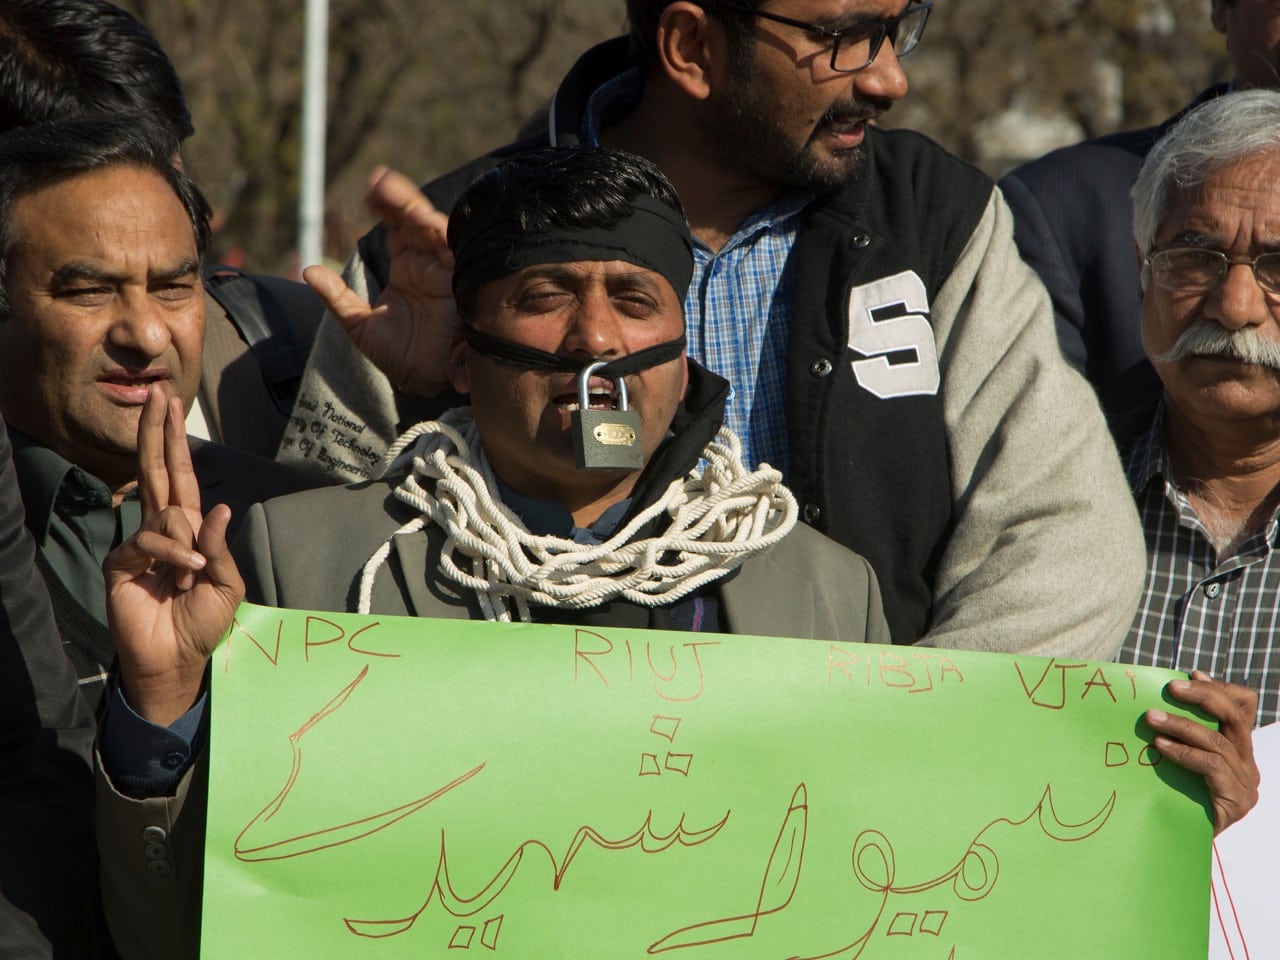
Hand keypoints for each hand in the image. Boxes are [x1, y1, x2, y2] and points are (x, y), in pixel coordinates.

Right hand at [104, 389, 243, 726]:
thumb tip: (217, 506)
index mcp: (188, 528)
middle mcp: (162, 528)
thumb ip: (219, 546)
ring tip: (193, 579)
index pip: (179, 475)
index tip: (167, 405)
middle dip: (157, 433)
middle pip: (157, 470)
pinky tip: (184, 576)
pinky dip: (174, 556)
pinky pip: (151, 540)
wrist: (177, 658)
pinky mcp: (121, 562)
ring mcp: (139, 543)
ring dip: (188, 546)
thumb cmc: (204, 622)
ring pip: (166, 512)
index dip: (173, 441)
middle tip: (155, 395)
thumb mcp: (226, 582)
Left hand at [303, 166, 457, 395]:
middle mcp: (429, 263)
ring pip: (432, 227)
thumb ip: (338, 299)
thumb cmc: (404, 358)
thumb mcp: (362, 328)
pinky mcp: (463, 279)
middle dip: (397, 198)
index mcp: (408, 269)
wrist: (430, 382)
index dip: (385, 207)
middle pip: (414, 219)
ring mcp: (448, 269)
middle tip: (376, 180)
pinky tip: (419, 215)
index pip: (396, 228)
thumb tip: (309, 271)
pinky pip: (454, 248)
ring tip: (387, 187)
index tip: (367, 192)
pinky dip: (437, 230)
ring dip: (412, 206)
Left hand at [1145, 671, 1259, 834]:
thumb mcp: (1179, 759)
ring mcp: (1246, 786)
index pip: (1244, 709)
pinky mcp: (1235, 803)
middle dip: (1204, 696)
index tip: (1190, 673)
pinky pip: (1212, 767)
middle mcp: (1249, 766)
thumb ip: (1181, 734)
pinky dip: (1184, 752)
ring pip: (1219, 742)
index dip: (1219, 688)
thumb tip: (1158, 700)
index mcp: (1240, 751)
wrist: (1176, 845)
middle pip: (1235, 718)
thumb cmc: (1173, 798)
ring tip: (1151, 718)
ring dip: (1182, 725)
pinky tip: (1160, 746)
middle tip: (1170, 687)